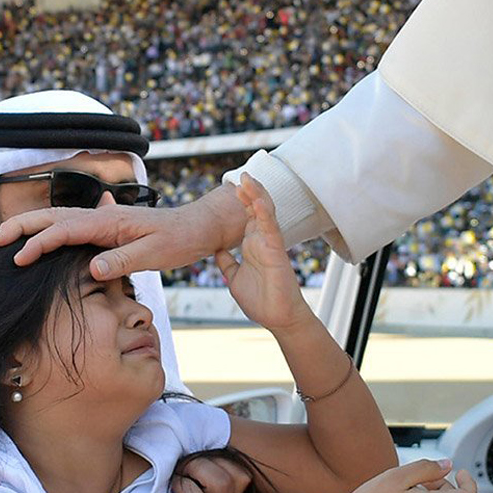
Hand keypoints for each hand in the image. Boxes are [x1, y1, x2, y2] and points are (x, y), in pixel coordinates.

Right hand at [0, 184, 247, 278]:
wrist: (199, 226)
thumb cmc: (180, 239)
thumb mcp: (156, 254)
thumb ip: (124, 261)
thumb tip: (91, 269)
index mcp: (110, 222)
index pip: (65, 231)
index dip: (39, 244)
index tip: (18, 260)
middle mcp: (103, 217)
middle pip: (53, 217)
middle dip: (23, 227)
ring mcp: (104, 222)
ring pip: (59, 220)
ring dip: (33, 227)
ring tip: (8, 239)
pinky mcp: (108, 230)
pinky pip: (71, 228)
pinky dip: (50, 231)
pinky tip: (42, 237)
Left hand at [213, 176, 309, 333]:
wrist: (277, 317)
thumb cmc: (260, 300)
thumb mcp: (234, 278)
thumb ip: (227, 263)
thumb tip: (216, 251)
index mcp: (251, 245)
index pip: (245, 216)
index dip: (240, 200)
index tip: (230, 185)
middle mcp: (261, 240)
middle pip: (255, 208)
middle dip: (248, 191)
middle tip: (239, 175)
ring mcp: (269, 243)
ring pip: (264, 212)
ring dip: (256, 194)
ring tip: (247, 179)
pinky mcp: (276, 251)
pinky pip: (270, 227)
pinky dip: (264, 213)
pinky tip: (257, 200)